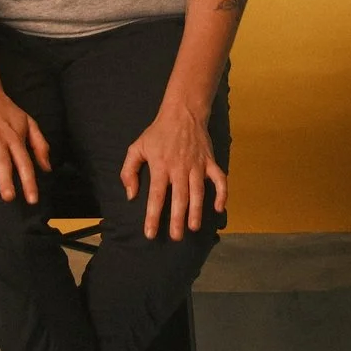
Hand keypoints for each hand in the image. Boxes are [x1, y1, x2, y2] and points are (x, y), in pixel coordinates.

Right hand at [0, 83, 50, 203]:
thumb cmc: (6, 109)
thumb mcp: (28, 122)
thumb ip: (40, 144)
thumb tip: (47, 167)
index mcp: (14, 138)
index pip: (24, 162)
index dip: (30, 181)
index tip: (33, 200)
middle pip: (4, 162)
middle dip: (7, 180)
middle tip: (9, 198)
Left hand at [120, 98, 227, 240]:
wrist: (182, 113)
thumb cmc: (158, 133)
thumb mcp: (136, 147)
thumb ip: (129, 171)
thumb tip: (131, 195)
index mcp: (160, 166)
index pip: (156, 196)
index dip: (153, 216)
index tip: (151, 233)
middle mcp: (179, 168)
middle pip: (179, 198)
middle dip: (177, 220)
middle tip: (176, 237)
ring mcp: (197, 165)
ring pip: (198, 192)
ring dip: (196, 211)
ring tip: (193, 228)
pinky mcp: (210, 161)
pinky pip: (219, 179)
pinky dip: (222, 194)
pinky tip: (219, 208)